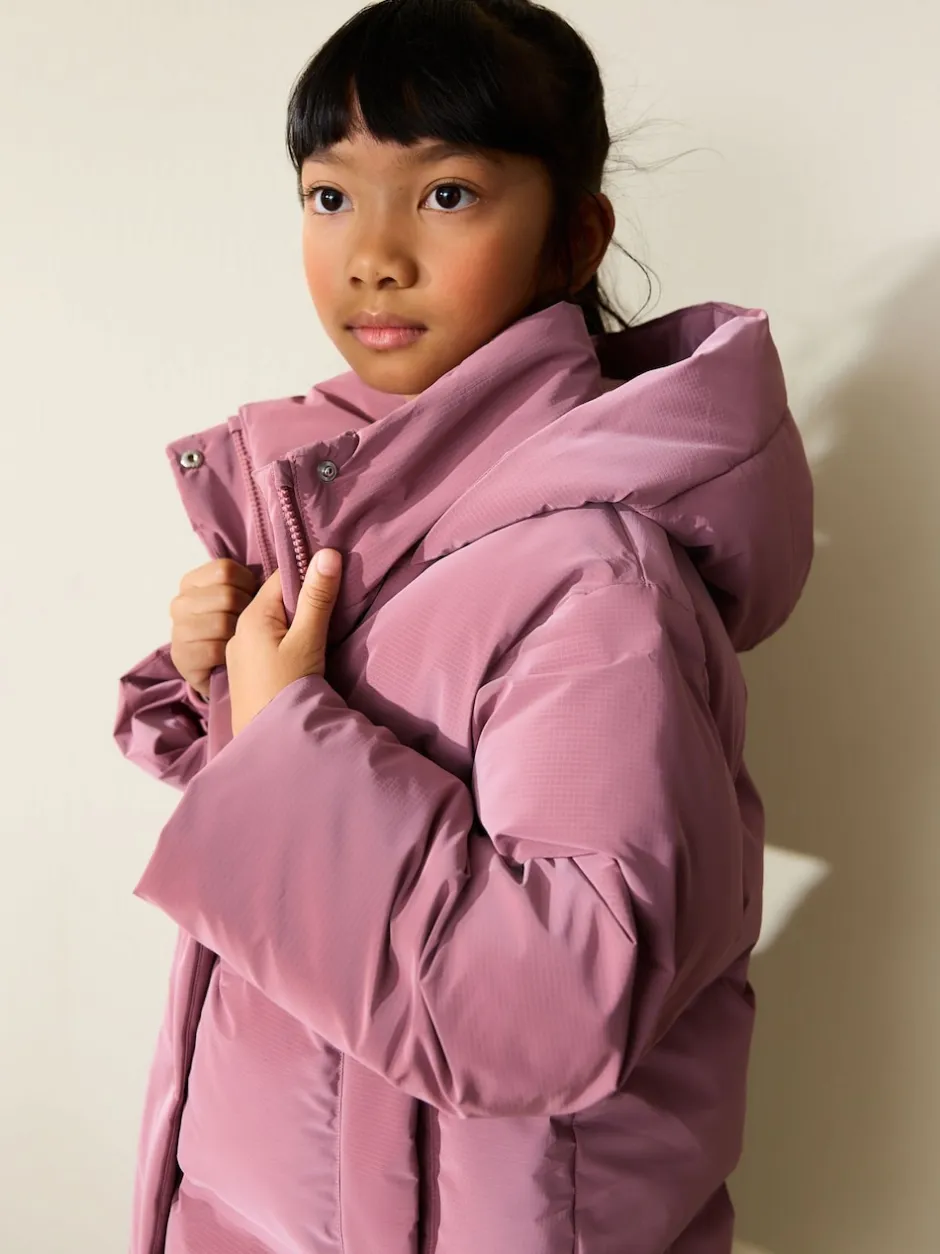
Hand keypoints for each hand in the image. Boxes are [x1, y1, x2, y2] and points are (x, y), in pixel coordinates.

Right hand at [170, 559, 258, 699]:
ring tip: (238, 641)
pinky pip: (215, 650)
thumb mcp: (247, 598)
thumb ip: (255, 580)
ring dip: (238, 635)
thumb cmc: (239, 629)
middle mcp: (180, 603)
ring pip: (222, 623)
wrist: (227, 674)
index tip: (252, 598)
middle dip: (246, 612)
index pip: (225, 570)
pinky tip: (228, 657)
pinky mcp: (181, 657)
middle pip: (227, 596)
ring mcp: (177, 630)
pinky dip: (228, 656)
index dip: (248, 584)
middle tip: (246, 625)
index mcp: (192, 582)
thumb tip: (283, 568)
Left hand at [226, 549, 342, 736]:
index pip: (281, 577)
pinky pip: (267, 642)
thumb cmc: (287, 688)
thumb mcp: (307, 640)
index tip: (334, 579)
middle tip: (334, 604)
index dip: (308, 575)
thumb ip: (317, 598)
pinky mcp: (247, 671)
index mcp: (252, 615)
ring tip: (321, 629)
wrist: (267, 741)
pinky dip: (286, 639)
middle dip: (304, 598)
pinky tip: (302, 651)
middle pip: (276, 599)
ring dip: (295, 621)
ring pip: (272, 622)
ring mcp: (240, 652)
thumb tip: (327, 553)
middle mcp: (240, 629)